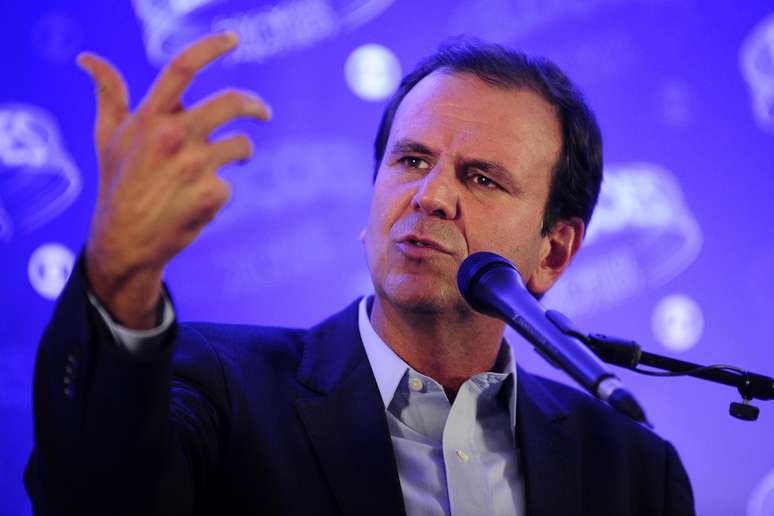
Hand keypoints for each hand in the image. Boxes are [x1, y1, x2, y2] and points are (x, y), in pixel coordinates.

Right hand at [78, 32, 270, 328]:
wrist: (125, 241)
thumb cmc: (117, 184)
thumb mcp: (108, 137)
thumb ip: (109, 95)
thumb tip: (88, 59)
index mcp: (149, 117)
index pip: (182, 68)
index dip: (211, 47)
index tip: (234, 38)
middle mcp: (173, 136)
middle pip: (231, 103)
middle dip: (256, 105)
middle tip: (264, 113)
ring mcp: (194, 166)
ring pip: (240, 146)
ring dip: (240, 155)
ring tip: (226, 166)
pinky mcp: (212, 194)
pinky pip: (230, 184)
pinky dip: (218, 192)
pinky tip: (196, 204)